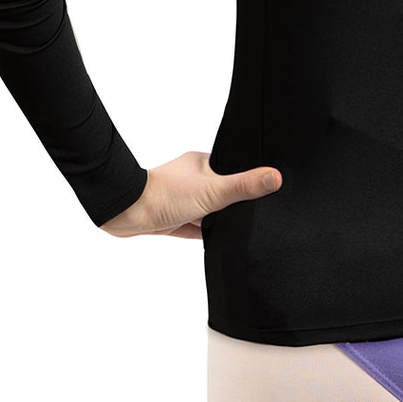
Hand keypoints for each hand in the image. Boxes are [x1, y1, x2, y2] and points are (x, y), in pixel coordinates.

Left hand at [99, 151, 280, 238]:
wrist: (127, 215)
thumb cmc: (164, 195)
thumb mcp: (213, 190)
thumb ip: (244, 186)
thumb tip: (275, 177)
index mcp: (202, 163)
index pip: (232, 169)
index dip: (245, 180)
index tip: (261, 190)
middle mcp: (192, 179)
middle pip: (221, 191)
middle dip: (231, 203)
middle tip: (246, 213)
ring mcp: (181, 199)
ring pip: (208, 210)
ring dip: (216, 219)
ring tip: (231, 226)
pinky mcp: (172, 218)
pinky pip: (194, 226)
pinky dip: (203, 232)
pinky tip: (214, 238)